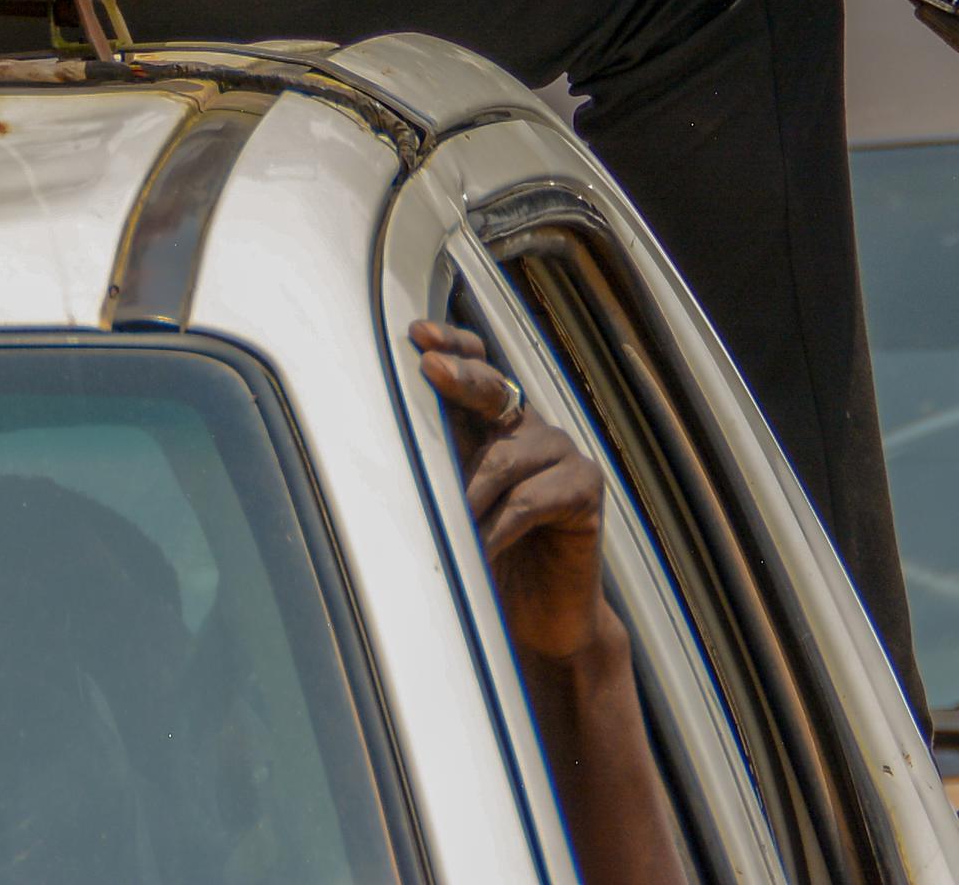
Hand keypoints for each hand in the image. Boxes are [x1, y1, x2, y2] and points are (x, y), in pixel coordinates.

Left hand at [411, 319, 608, 664]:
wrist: (544, 623)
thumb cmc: (487, 564)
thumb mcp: (452, 511)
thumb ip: (433, 473)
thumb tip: (373, 443)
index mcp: (494, 424)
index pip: (477, 368)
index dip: (452, 347)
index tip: (418, 336)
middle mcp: (529, 428)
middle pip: (494, 391)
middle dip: (460, 379)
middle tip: (430, 370)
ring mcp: (562, 454)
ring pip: (504, 457)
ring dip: (467, 493)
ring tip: (441, 523)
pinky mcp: (585, 488)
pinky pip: (530, 501)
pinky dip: (496, 528)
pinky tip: (478, 551)